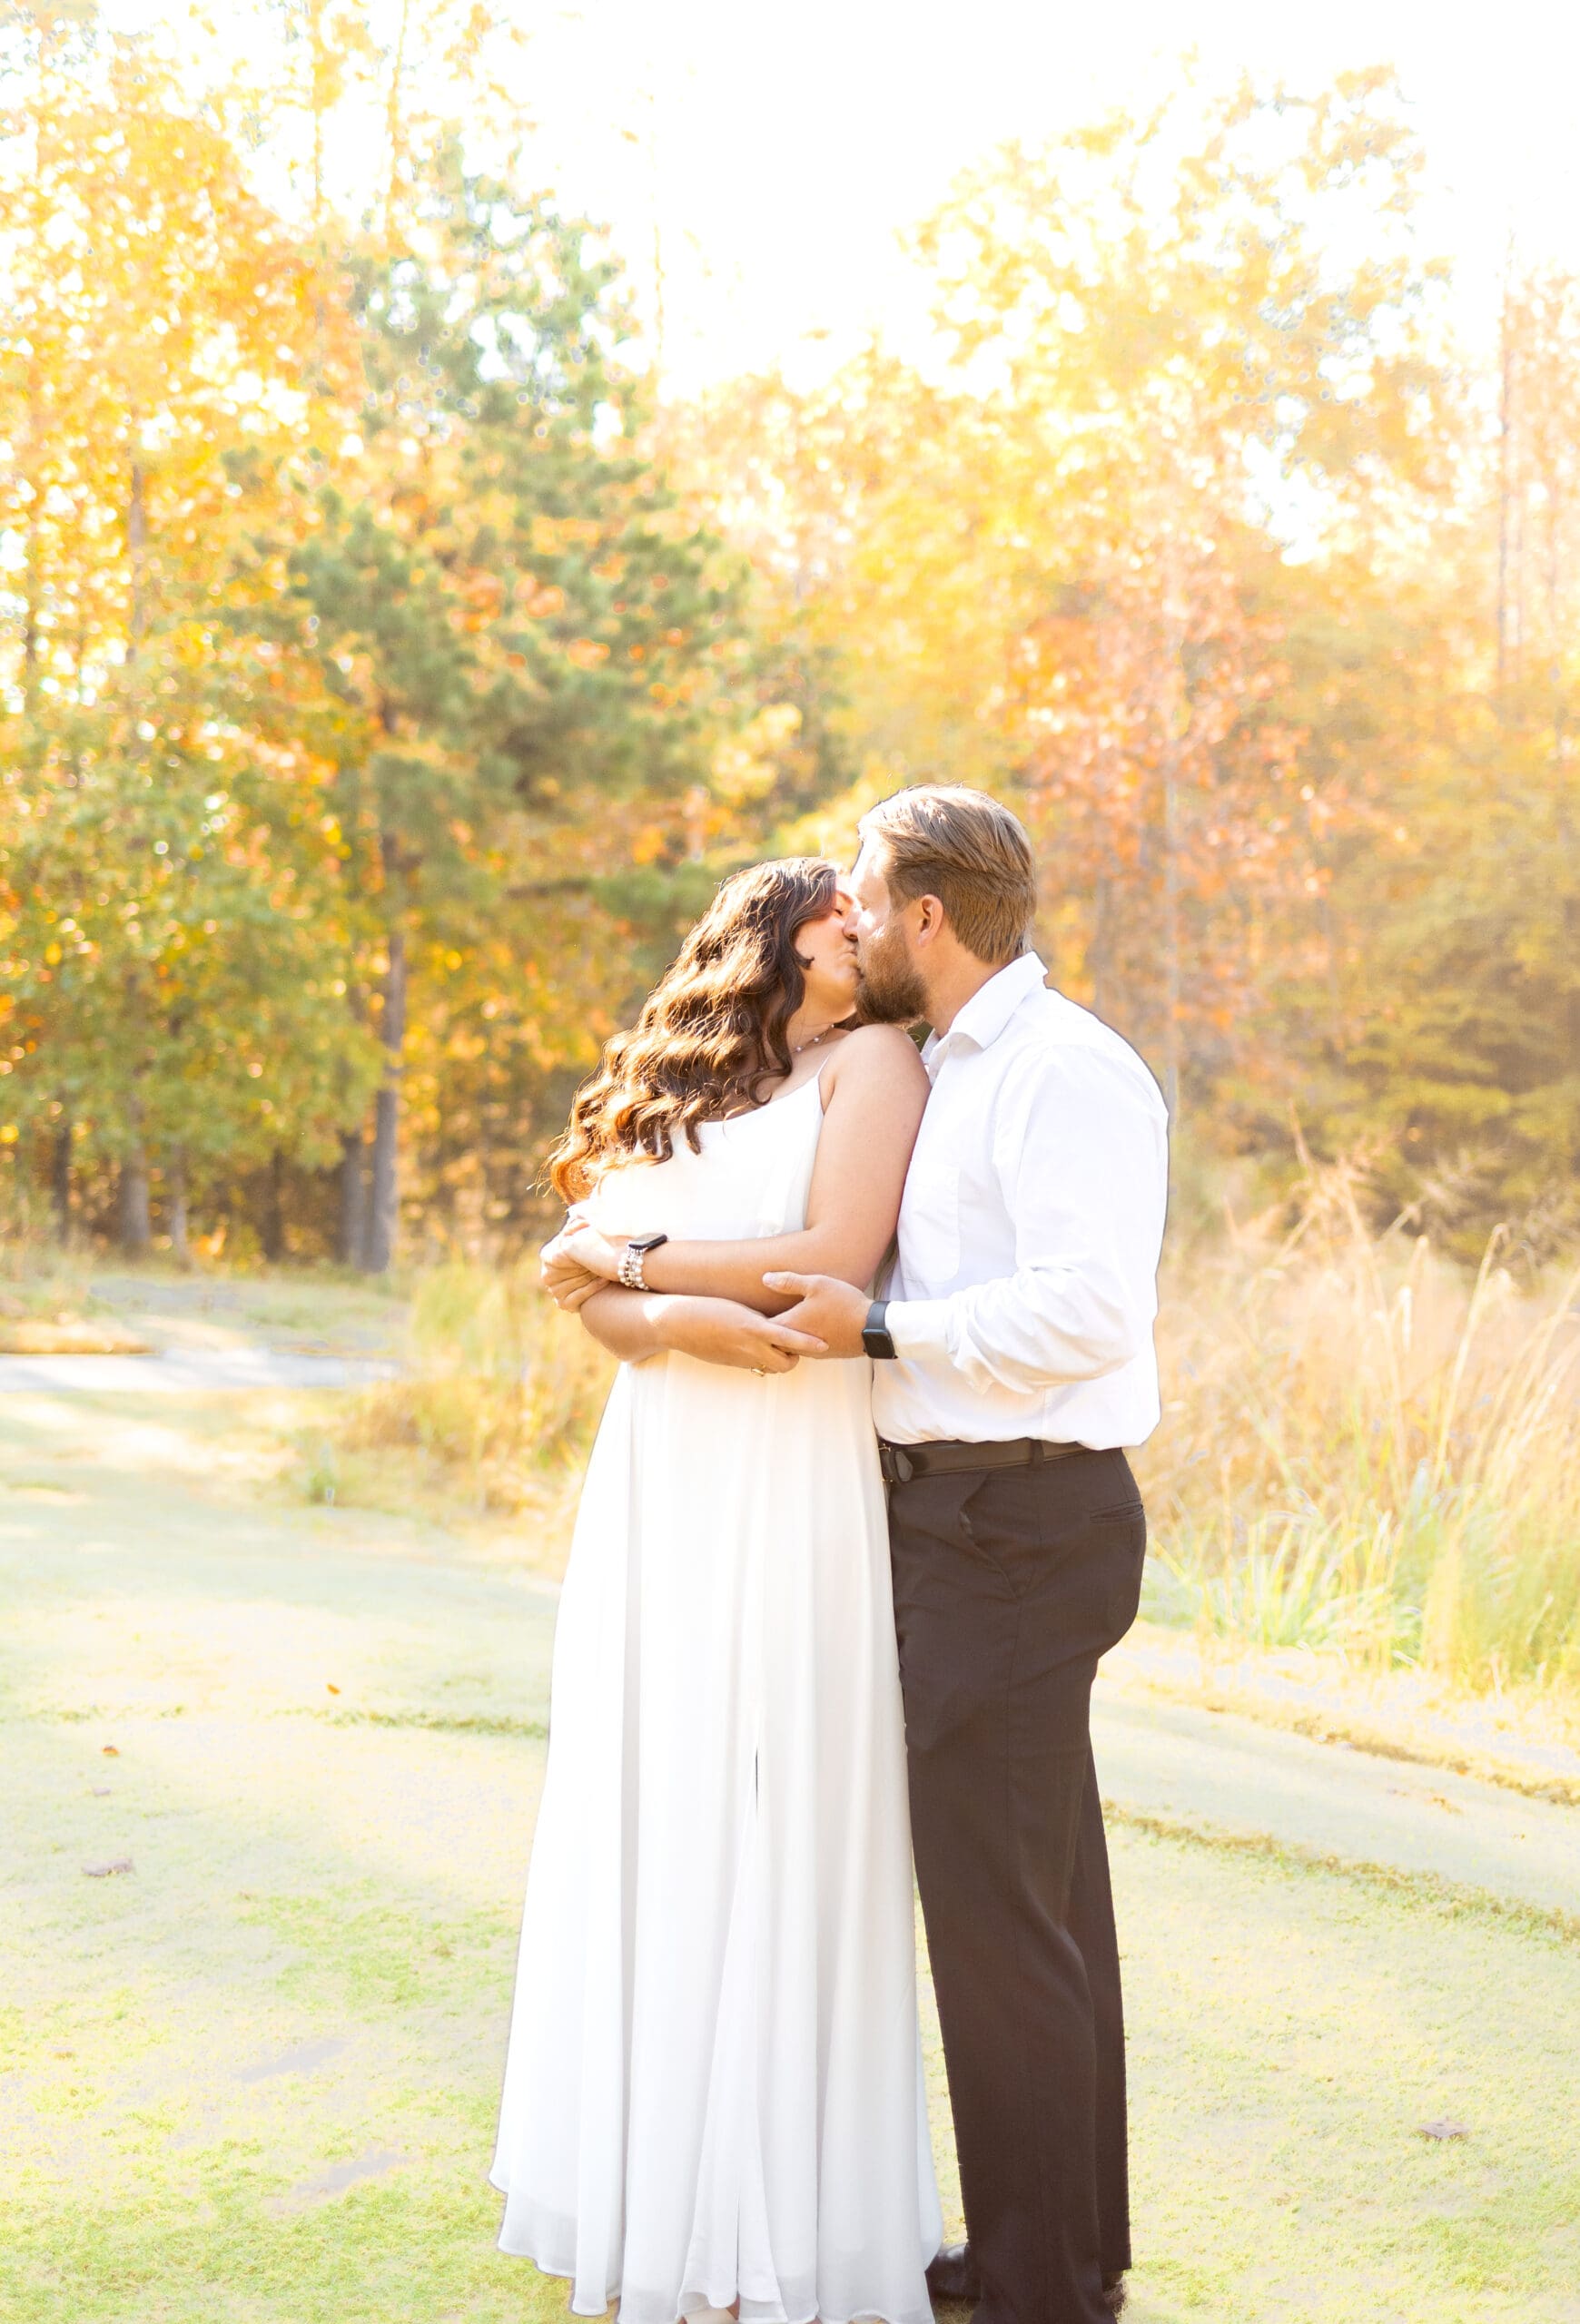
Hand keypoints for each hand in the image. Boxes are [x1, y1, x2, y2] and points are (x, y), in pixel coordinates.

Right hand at [540, 1221, 621, 1306]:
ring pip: (574, 1282)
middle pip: (568, 1268)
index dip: (579, 1246)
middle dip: (586, 1261)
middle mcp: (547, 1275)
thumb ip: (582, 1219)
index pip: (561, 1251)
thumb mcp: (585, 1232)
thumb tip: (585, 1204)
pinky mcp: (564, 1304)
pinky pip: (578, 1297)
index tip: (595, 1240)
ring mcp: (555, 1291)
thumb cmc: (591, 1248)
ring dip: (591, 1275)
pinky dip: (592, 1288)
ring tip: (607, 1267)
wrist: (601, 1272)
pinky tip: (605, 1280)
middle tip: (604, 1256)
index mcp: (548, 1254)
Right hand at [671, 1296, 827, 1372]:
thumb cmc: (710, 1309)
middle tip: (798, 1347)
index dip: (808, 1343)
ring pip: (771, 1367)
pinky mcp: (732, 1364)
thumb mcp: (740, 1311)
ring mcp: (741, 1359)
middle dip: (795, 1358)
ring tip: (779, 1347)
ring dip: (778, 1360)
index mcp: (754, 1327)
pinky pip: (755, 1366)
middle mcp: (750, 1346)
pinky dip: (761, 1360)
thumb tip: (775, 1329)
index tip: (825, 1345)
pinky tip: (757, 1349)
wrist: (679, 1324)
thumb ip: (760, 1322)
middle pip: (785, 1363)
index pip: (789, 1338)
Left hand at [760, 1272, 869, 1358]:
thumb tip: (764, 1278)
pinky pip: (802, 1349)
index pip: (760, 1327)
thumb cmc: (844, 1303)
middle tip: (759, 1318)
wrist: (872, 1328)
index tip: (747, 1311)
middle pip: (771, 1341)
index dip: (752, 1319)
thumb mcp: (817, 1284)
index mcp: (790, 1325)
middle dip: (764, 1331)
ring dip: (782, 1336)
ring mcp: (809, 1352)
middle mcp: (796, 1343)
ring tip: (780, 1321)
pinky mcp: (822, 1354)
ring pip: (787, 1346)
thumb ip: (788, 1281)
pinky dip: (797, 1340)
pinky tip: (803, 1327)